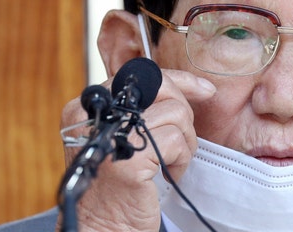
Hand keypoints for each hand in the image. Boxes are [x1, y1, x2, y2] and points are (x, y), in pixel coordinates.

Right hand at [57, 69, 215, 231]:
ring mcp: (111, 135)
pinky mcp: (129, 159)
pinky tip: (169, 175)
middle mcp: (95, 115)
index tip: (204, 90)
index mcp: (88, 106)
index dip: (178, 80)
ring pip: (176, 114)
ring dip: (184, 142)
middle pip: (161, 88)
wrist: (101, 229)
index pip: (140, 75)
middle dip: (184, 113)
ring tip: (171, 163)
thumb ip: (140, 111)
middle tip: (182, 141)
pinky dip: (181, 160)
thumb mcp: (122, 138)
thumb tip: (187, 86)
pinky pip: (176, 141)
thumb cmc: (117, 186)